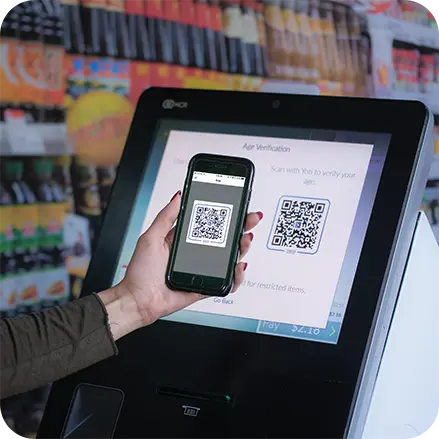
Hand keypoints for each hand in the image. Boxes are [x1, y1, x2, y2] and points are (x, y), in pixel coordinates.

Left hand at [99, 191, 262, 340]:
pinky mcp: (205, 286)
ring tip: (244, 241)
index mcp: (184, 240)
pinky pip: (225, 282)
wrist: (137, 300)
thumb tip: (178, 196)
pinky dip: (236, 276)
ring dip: (242, 249)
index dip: (225, 215)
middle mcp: (195, 254)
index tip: (238, 206)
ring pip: (230, 259)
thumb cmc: (139, 271)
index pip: (210, 224)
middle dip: (241, 228)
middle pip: (225, 239)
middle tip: (250, 220)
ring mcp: (202, 270)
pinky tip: (238, 267)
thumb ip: (166, 217)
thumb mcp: (151, 237)